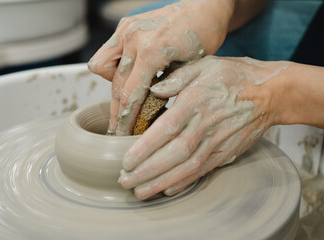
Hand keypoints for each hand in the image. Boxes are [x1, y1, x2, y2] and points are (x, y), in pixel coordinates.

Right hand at [88, 0, 234, 134]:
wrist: (204, 7)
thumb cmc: (204, 36)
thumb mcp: (190, 69)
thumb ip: (165, 88)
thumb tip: (147, 109)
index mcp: (152, 50)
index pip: (131, 94)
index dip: (126, 119)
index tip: (124, 134)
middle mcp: (133, 38)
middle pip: (115, 85)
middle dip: (116, 111)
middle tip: (118, 128)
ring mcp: (126, 30)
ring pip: (102, 68)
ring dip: (112, 87)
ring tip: (126, 98)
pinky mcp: (124, 26)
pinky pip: (107, 52)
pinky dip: (113, 68)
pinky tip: (129, 76)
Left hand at [119, 55, 290, 198]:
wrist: (269, 93)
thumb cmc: (233, 77)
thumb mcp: (203, 65)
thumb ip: (176, 77)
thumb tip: (153, 90)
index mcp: (195, 103)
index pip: (166, 129)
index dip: (145, 148)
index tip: (126, 161)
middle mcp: (205, 126)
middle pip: (173, 155)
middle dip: (148, 171)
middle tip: (125, 182)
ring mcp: (217, 142)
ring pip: (186, 168)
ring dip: (162, 182)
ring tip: (141, 192)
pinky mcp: (225, 152)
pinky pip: (203, 171)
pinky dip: (185, 182)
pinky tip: (167, 190)